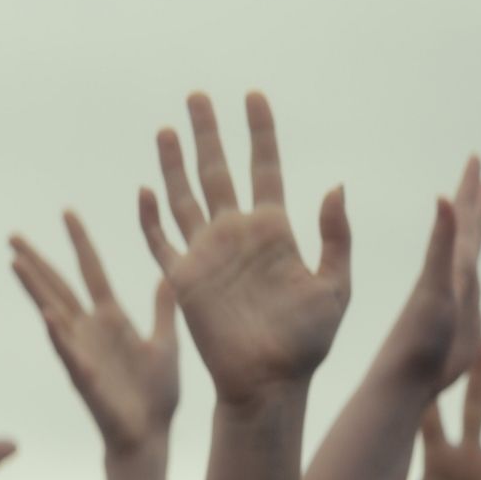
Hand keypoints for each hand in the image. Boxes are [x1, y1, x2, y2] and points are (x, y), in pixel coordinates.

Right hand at [11, 211, 178, 453]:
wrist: (151, 436)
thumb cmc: (156, 396)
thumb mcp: (166, 341)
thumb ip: (163, 308)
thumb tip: (172, 275)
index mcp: (110, 319)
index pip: (90, 270)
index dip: (79, 242)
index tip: (67, 212)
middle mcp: (90, 330)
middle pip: (58, 287)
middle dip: (37, 261)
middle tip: (13, 235)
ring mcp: (82, 352)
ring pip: (53, 312)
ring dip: (35, 289)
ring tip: (15, 263)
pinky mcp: (85, 377)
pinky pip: (69, 352)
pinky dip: (58, 335)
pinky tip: (46, 316)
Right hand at [139, 92, 349, 401]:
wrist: (270, 383)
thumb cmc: (307, 342)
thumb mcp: (335, 286)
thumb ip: (335, 237)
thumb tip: (335, 187)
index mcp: (275, 231)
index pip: (265, 167)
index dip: (259, 132)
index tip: (253, 96)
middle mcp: (237, 235)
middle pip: (218, 171)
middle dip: (208, 133)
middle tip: (198, 96)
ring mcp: (208, 255)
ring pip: (185, 198)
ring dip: (174, 164)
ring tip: (168, 128)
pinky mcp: (185, 281)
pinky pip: (161, 244)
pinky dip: (151, 219)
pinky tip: (145, 190)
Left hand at [382, 157, 480, 390]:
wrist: (405, 380)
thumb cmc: (419, 338)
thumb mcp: (436, 287)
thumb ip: (442, 245)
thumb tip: (443, 197)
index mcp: (449, 266)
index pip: (462, 218)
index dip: (468, 188)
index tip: (474, 156)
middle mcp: (451, 276)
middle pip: (465, 229)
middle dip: (472, 198)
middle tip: (478, 169)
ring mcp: (455, 297)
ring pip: (468, 254)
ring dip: (474, 230)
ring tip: (479, 208)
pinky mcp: (459, 321)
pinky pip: (471, 288)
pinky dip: (474, 272)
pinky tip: (473, 272)